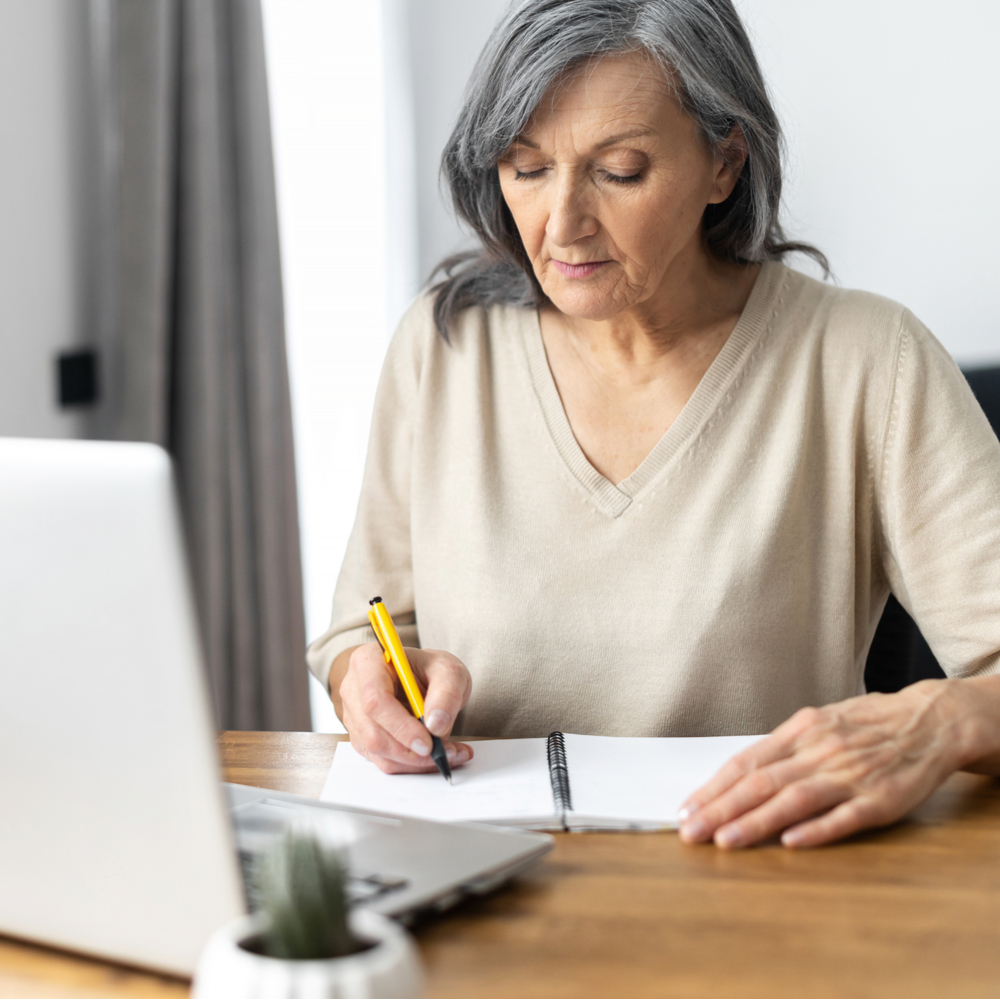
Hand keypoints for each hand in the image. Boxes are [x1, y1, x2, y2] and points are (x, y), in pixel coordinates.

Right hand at [338, 643, 473, 773]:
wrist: (422, 677)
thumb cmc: (430, 669)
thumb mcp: (449, 670)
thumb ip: (447, 693)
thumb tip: (435, 726)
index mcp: (368, 661)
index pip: (375, 700)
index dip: (400, 726)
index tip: (428, 742)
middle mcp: (354, 689)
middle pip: (372, 732)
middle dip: (410, 751)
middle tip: (445, 752)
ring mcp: (354, 716)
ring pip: (378, 752)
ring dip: (415, 761)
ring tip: (450, 753)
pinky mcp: (362, 737)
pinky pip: (383, 760)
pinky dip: (412, 765)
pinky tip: (437, 755)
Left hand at [677, 679, 977, 848]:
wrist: (931, 720)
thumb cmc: (868, 723)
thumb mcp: (820, 722)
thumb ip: (783, 748)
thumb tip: (739, 772)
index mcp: (801, 731)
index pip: (747, 762)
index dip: (714, 787)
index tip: (687, 808)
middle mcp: (820, 751)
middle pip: (761, 782)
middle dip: (720, 808)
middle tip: (690, 831)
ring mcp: (850, 776)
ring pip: (794, 800)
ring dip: (756, 822)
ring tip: (724, 840)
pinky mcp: (881, 800)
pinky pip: (844, 817)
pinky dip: (816, 829)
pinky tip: (790, 842)